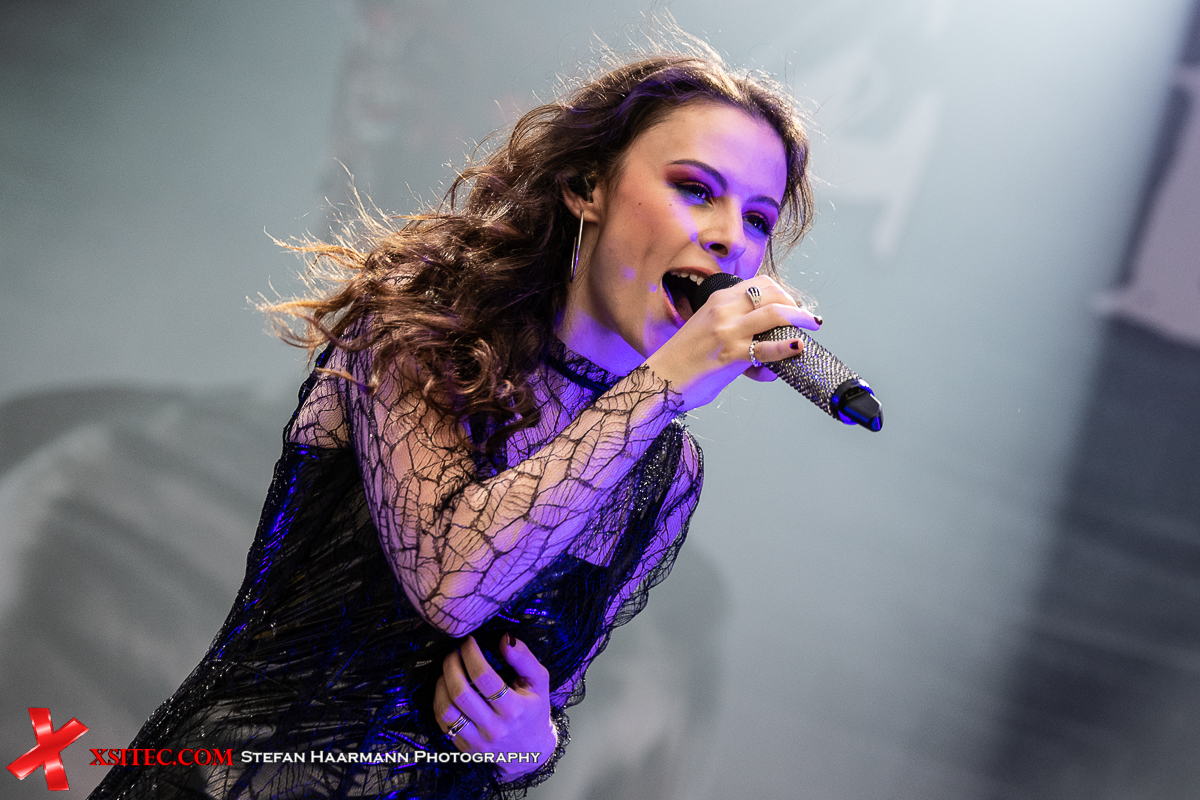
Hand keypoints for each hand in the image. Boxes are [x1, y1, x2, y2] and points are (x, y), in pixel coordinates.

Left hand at [434, 634, 557, 782]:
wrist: (531, 749)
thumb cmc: (534, 708)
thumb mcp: (539, 680)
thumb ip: (523, 657)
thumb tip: (505, 637)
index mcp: (514, 709)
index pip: (483, 677)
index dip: (471, 654)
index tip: (468, 641)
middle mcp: (495, 728)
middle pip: (460, 693)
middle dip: (451, 666)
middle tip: (453, 652)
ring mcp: (478, 741)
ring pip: (447, 711)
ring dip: (441, 684)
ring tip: (447, 670)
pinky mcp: (466, 749)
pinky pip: (444, 724)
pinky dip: (439, 702)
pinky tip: (445, 689)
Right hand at [645, 275, 821, 409]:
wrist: (660, 381)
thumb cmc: (682, 360)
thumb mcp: (705, 328)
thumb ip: (731, 327)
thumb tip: (760, 342)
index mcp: (717, 300)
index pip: (759, 284)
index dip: (782, 292)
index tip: (792, 305)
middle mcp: (723, 310)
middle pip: (772, 294)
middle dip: (795, 304)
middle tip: (807, 318)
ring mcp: (727, 331)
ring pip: (775, 314)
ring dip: (800, 318)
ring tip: (813, 326)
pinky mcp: (731, 355)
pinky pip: (767, 348)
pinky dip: (787, 347)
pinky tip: (797, 347)